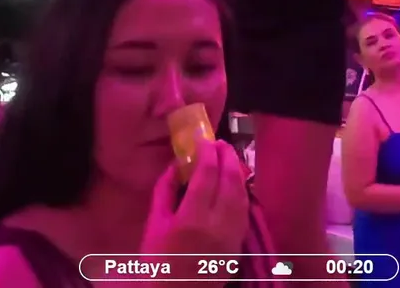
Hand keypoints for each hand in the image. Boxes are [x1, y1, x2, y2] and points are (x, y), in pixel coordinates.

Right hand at [141, 141, 249, 257]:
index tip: (202, 138)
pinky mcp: (239, 241)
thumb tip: (175, 165)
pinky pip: (244, 208)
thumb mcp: (154, 225)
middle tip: (218, 142)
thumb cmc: (159, 262)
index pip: (207, 174)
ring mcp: (232, 232)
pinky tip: (233, 182)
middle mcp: (218, 222)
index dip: (207, 151)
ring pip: (242, 192)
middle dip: (226, 156)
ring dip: (236, 170)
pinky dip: (241, 189)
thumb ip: (164, 192)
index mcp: (192, 217)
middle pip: (230, 179)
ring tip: (227, 157)